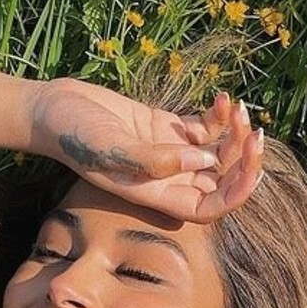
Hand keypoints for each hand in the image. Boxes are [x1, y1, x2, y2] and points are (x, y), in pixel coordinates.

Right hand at [28, 77, 263, 221]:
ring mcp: (168, 153)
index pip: (207, 208)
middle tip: (254, 132)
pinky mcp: (165, 129)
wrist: (52, 109)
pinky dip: (218, 116)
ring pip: (217, 153)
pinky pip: (204, 129)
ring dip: (234, 134)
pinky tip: (221, 99)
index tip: (251, 170)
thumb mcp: (110, 148)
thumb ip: (154, 160)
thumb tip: (203, 161)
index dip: (235, 196)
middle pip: (220, 181)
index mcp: (155, 194)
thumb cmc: (74, 135)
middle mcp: (166, 178)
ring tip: (237, 109)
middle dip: (242, 160)